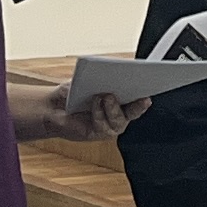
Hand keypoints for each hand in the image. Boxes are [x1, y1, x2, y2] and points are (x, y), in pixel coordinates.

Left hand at [11, 70, 136, 143]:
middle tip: (142, 96)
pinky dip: (99, 114)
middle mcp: (118, 112)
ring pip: (120, 121)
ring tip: (106, 96)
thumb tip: (109, 74)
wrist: (53, 107)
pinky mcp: (99, 133)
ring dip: (114, 108)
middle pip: (135, 110)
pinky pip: (104, 127)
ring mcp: (110, 125)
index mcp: (120, 96)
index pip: (138, 94)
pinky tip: (95, 104)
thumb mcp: (86, 78)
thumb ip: (99, 77)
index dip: (147, 90)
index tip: (153, 83)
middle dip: (139, 104)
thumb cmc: (72, 91)